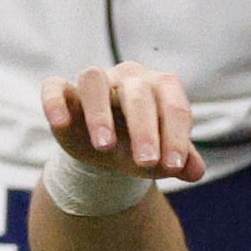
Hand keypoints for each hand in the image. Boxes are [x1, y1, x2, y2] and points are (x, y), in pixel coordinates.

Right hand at [40, 64, 206, 184]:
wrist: (105, 147)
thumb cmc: (137, 144)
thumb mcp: (159, 157)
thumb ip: (178, 162)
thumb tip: (195, 172)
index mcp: (159, 88)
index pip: (173, 105)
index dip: (176, 135)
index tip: (174, 166)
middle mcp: (128, 78)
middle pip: (138, 94)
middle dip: (144, 129)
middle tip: (147, 162)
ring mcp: (96, 81)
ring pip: (94, 81)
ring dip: (100, 113)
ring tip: (104, 146)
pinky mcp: (64, 91)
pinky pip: (55, 87)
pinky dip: (55, 102)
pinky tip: (61, 123)